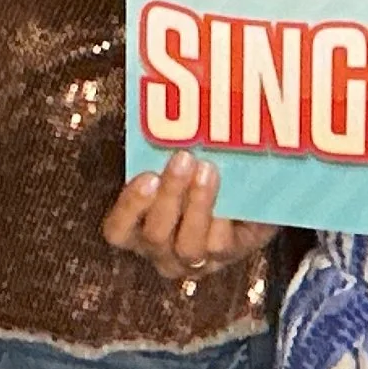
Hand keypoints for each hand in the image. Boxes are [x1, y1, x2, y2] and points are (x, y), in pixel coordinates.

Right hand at [101, 151, 277, 281]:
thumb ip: (162, 149)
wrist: (249, 199)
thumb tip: (159, 108)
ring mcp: (193, 260)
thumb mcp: (177, 164)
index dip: (130, 206)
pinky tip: (230, 195)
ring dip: (197, 205)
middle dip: (169, 196)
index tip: (147, 176)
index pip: (118, 230)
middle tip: (183, 159)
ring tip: (208, 170)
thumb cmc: (197, 175)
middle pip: (155, 235)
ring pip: (187, 245)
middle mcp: (161, 251)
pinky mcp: (226, 258)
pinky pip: (220, 246)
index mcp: (138, 230)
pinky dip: (223, 219)